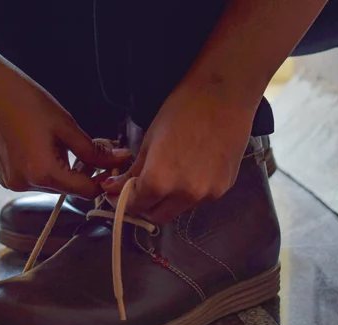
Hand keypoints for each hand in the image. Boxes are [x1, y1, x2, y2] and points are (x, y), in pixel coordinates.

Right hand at [0, 55, 129, 197]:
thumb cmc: (23, 99)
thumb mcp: (65, 124)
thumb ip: (93, 149)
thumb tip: (120, 159)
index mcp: (41, 172)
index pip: (86, 191)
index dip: (102, 178)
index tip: (111, 163)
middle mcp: (23, 184)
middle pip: (68, 189)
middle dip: (82, 171)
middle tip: (89, 146)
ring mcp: (10, 182)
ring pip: (50, 184)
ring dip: (61, 169)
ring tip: (56, 140)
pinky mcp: (2, 177)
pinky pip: (32, 179)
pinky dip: (41, 167)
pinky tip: (38, 144)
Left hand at [101, 85, 255, 223]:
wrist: (225, 95)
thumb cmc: (181, 110)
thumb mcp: (149, 140)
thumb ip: (132, 171)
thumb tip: (112, 187)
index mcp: (159, 181)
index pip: (134, 206)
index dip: (121, 200)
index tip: (116, 193)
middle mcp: (184, 195)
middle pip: (157, 216)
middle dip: (143, 206)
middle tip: (137, 190)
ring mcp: (207, 194)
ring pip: (178, 209)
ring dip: (166, 201)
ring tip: (166, 176)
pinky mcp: (224, 189)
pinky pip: (198, 200)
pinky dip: (187, 192)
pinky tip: (188, 170)